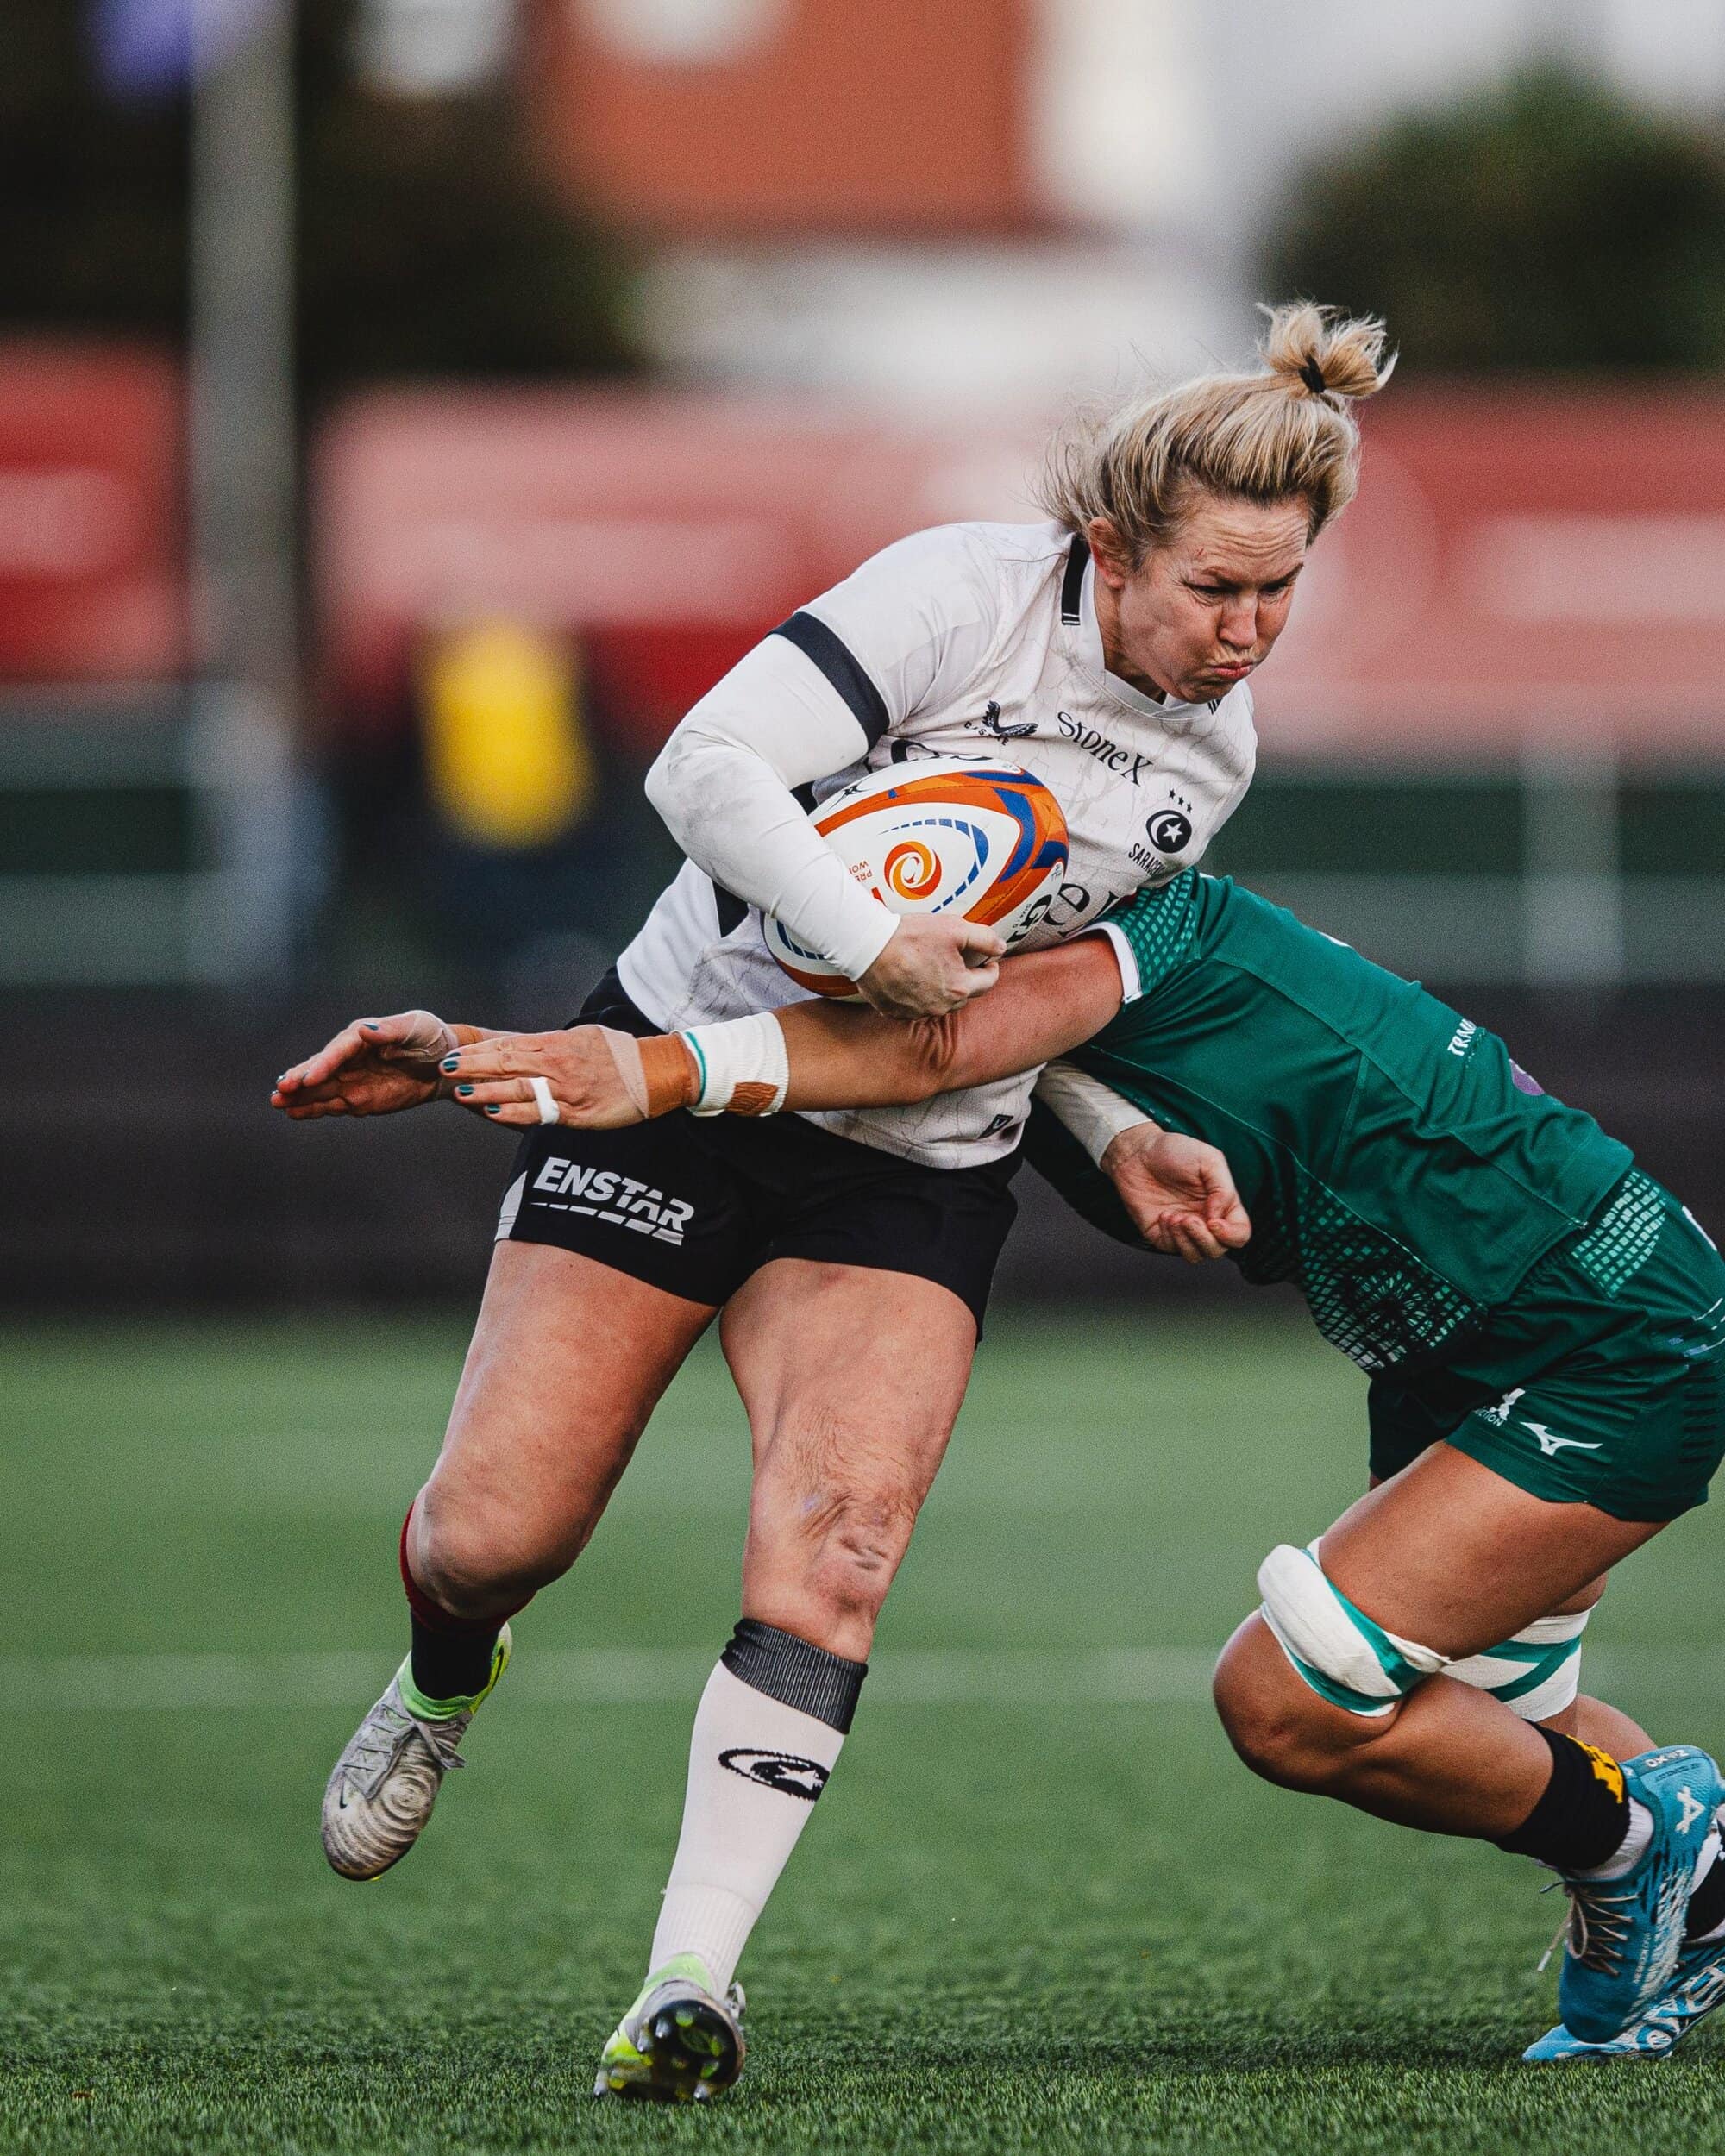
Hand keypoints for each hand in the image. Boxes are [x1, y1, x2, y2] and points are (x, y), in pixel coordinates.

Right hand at [270, 1010, 458, 1119]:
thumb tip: (365, 1030)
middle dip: (300, 1079)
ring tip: (277, 1102)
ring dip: (298, 1096)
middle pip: (321, 1070)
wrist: (442, 1062)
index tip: (308, 1078)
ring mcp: (350, 1080)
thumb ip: (390, 1031)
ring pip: (320, 1090)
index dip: (323, 1065)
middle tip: (280, 1089)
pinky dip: (313, 1110)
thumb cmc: (428, 1037)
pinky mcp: (357, 1099)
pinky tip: (294, 1113)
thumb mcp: (414, 1029)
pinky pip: (331, 1105)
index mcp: (360, 1037)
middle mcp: (349, 1058)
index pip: (338, 1052)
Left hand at [437, 1025, 668, 1128]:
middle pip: (505, 1063)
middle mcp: (557, 1063)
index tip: (454, 1053)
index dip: (478, 1051)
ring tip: (458, 1092)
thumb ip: (554, 1044)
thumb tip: (527, 1049)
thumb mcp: (584, 1038)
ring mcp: (565, 1089)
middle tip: (443, 1068)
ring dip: (484, 1090)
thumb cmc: (620, 1054)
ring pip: (517, 1088)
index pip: (508, 1045)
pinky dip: (514, 1113)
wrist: (655, 1073)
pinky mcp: (576, 1113)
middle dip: (472, 1067)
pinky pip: (539, 1113)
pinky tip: (493, 1112)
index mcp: (557, 1043)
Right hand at [856, 915, 1005, 1019]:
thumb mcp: (955, 928)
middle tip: (956, 958)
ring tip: (930, 966)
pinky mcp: (895, 1013)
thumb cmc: (911, 936)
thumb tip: (1001, 947)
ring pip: (939, 1002)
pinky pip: (914, 1006)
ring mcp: (916, 1012)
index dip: (991, 968)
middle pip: (964, 994)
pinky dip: (917, 994)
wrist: (867, 946)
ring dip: (941, 988)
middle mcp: (940, 1007)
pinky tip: (909, 976)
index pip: (988, 982)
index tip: (988, 959)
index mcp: (959, 988)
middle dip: (965, 977)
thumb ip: (984, 938)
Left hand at [1101, 1124, 1251, 1263]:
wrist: (1137, 1153)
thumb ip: (1223, 1189)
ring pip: (1196, 1255)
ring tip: (1175, 1217)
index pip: (1239, 1233)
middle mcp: (1205, 1220)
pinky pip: (1171, 1248)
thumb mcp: (1209, 1160)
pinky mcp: (1160, 1233)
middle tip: (1190, 1219)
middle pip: (1219, 1249)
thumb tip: (1218, 1218)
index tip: (1215, 1222)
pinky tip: (1163, 1215)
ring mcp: (1183, 1229)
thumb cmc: (1174, 1151)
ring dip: (1187, 1240)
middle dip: (1205, 1239)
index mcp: (1222, 1205)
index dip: (1232, 1235)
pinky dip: (1169, 1235)